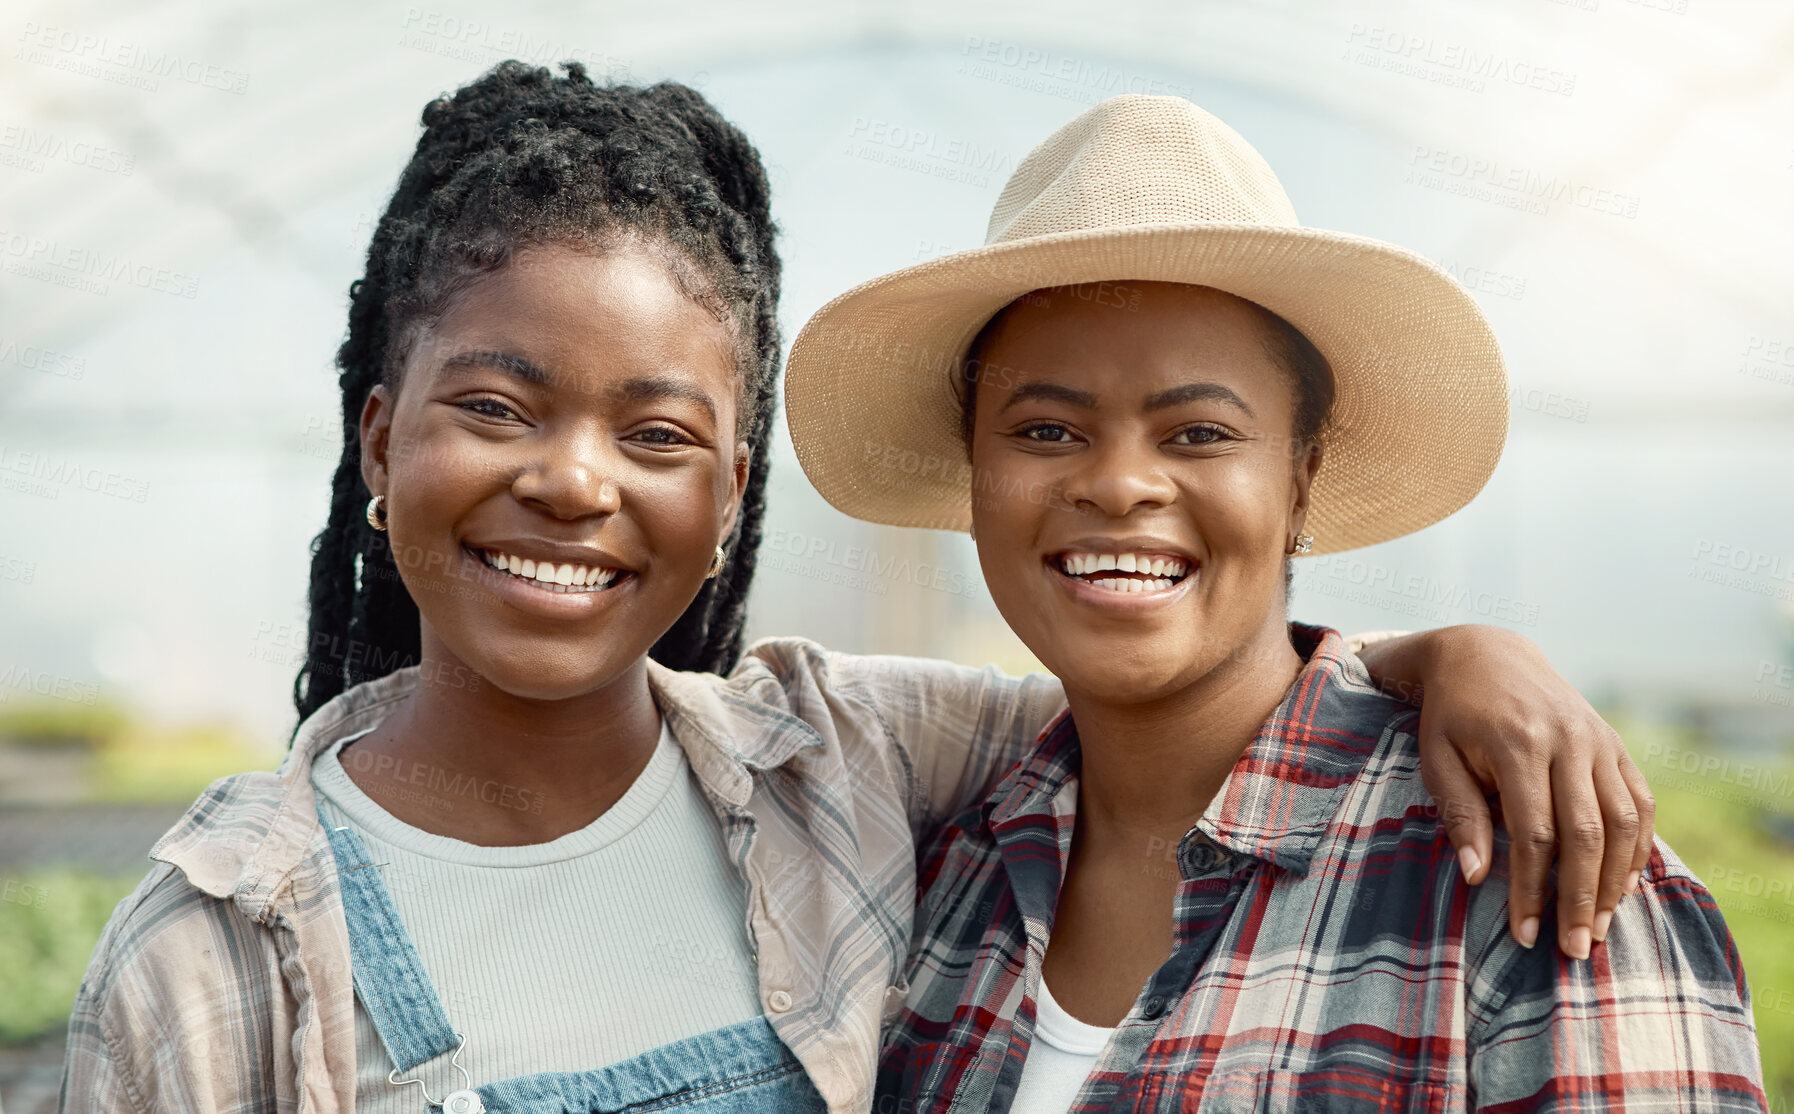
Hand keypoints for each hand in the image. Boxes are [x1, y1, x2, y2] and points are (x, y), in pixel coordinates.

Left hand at [1355, 625, 1654, 958]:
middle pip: (1586, 835)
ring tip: (1602, 928)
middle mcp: (1568, 741)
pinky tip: (1623, 885)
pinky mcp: (1615, 744)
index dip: (1532, 890)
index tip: (1524, 934)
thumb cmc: (1451, 715)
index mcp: (1518, 743)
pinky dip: (1637, 847)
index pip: (1534, 834)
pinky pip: (1639, 803)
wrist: (1485, 654)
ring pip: (1623, 822)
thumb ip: (1460, 814)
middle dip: (1582, 899)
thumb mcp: (1438, 758)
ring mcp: (1599, 741)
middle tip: (1576, 950)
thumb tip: (1476, 877)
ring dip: (1616, 882)